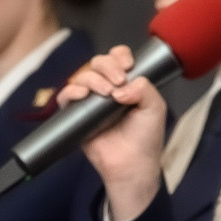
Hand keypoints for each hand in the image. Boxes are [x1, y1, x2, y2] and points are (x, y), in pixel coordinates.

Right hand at [57, 50, 168, 220]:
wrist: (133, 164)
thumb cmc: (145, 138)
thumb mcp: (155, 108)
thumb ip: (144, 89)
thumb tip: (121, 87)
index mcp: (126, 83)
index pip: (118, 58)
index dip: (120, 56)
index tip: (128, 66)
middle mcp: (107, 89)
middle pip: (98, 63)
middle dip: (107, 66)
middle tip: (118, 81)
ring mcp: (91, 101)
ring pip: (82, 76)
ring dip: (93, 79)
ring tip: (106, 94)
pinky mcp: (77, 115)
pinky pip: (66, 97)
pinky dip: (71, 91)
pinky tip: (82, 95)